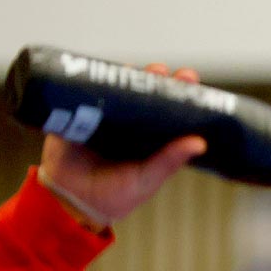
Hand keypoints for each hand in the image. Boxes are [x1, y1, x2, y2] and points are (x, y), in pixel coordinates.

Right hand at [38, 63, 206, 228]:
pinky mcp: (76, 115)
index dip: (178, 93)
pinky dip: (92, 79)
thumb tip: (200, 143)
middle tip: (164, 70)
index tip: (189, 78)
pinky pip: (84, 92)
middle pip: (143, 94)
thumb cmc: (114, 196)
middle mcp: (128, 125)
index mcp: (149, 140)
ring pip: (116, 89)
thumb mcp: (147, 179)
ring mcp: (102, 117)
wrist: (70, 202)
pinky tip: (102, 70)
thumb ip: (169, 161)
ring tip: (140, 68)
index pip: (167, 111)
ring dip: (127, 75)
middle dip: (155, 78)